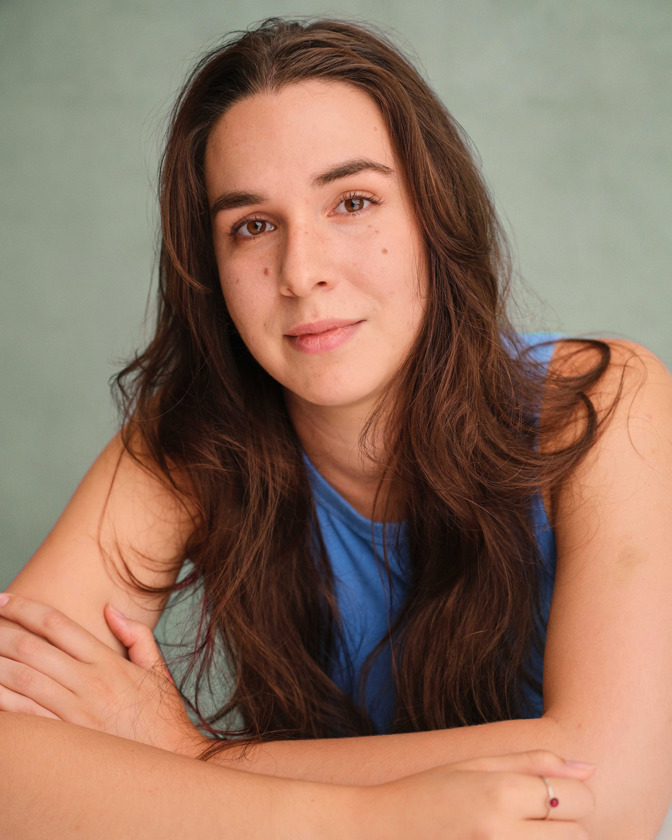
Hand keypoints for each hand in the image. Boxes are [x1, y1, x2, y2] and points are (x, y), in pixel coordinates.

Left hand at [0, 592, 204, 755]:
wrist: (174, 760)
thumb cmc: (163, 718)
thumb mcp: (156, 670)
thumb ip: (137, 636)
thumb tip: (110, 610)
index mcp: (108, 662)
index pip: (57, 625)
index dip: (25, 609)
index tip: (3, 600)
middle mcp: (89, 682)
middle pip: (32, 649)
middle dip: (0, 632)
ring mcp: (77, 712)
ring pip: (22, 680)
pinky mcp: (68, 740)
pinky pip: (25, 718)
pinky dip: (4, 702)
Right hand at [365, 750, 594, 838]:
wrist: (377, 832)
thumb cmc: (425, 794)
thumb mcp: (474, 766)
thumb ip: (533, 763)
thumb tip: (589, 767)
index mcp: (498, 793)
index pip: (577, 797)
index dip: (574, 794)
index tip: (552, 794)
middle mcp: (501, 834)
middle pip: (578, 836)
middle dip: (565, 826)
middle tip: (531, 819)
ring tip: (518, 832)